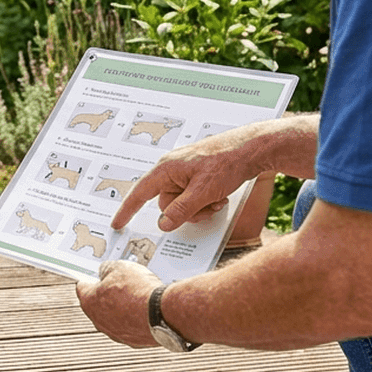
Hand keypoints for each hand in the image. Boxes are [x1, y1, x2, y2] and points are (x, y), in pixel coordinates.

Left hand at [75, 260, 162, 347]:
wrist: (163, 313)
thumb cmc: (138, 291)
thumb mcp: (119, 267)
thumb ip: (107, 269)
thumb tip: (105, 271)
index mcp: (89, 302)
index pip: (82, 288)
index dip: (90, 279)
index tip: (96, 276)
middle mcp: (99, 321)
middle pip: (98, 304)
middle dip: (109, 294)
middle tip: (122, 284)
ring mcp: (115, 333)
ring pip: (115, 317)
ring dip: (123, 308)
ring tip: (139, 296)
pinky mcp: (133, 341)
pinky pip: (131, 327)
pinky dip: (136, 319)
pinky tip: (147, 310)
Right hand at [111, 124, 264, 231]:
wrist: (253, 147)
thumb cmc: (228, 161)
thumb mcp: (203, 191)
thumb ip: (181, 210)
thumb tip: (163, 224)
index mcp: (166, 169)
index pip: (140, 193)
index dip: (128, 210)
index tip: (118, 224)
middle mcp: (172, 169)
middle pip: (167, 204)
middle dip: (186, 212)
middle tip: (206, 208)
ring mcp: (185, 172)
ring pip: (182, 202)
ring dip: (199, 207)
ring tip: (217, 200)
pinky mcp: (197, 174)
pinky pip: (192, 196)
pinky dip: (205, 200)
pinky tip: (219, 196)